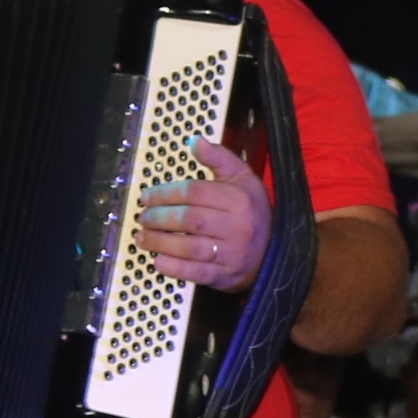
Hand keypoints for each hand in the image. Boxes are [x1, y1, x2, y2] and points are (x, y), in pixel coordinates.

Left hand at [140, 140, 270, 292]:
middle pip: (190, 219)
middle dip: (160, 218)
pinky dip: (174, 268)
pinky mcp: (226, 276)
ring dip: (160, 242)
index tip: (147, 196)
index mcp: (239, 199)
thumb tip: (195, 141)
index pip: (195, 192)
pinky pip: (196, 273)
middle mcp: (238, 226)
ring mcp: (232, 253)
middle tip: (143, 217)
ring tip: (142, 237)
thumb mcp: (242, 179)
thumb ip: (219, 159)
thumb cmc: (252, 212)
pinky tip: (158, 260)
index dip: (166, 193)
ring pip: (190, 247)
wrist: (275, 251)